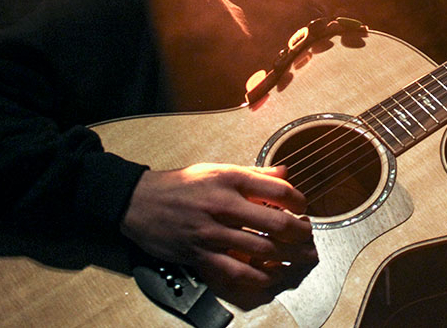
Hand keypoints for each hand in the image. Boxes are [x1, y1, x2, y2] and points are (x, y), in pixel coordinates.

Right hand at [120, 163, 316, 302]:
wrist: (139, 202)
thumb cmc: (181, 185)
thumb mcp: (218, 169)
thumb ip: (253, 173)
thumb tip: (284, 173)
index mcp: (230, 180)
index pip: (278, 189)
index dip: (299, 201)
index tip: (302, 207)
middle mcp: (223, 205)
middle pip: (275, 223)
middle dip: (300, 233)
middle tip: (307, 235)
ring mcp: (212, 233)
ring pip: (262, 250)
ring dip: (287, 257)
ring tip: (299, 256)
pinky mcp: (201, 256)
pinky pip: (237, 272)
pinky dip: (260, 277)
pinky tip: (272, 275)